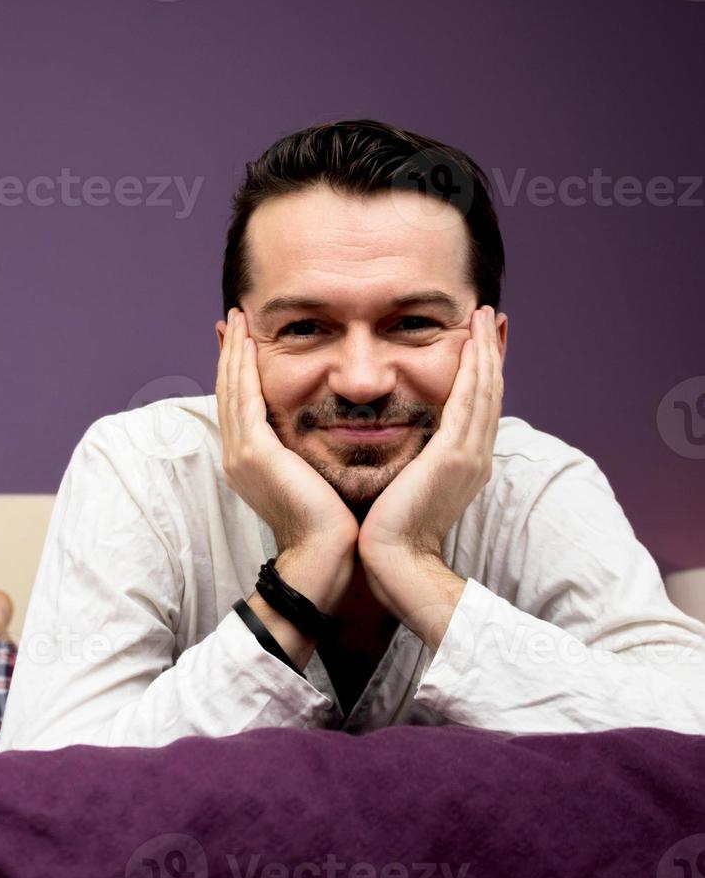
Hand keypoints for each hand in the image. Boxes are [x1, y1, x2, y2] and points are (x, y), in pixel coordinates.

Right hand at [217, 308, 359, 556]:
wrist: (323, 555)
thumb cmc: (330, 524)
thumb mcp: (313, 478)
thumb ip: (307, 453)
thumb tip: (324, 431)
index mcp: (248, 463)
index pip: (239, 406)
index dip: (237, 372)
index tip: (241, 342)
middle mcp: (237, 456)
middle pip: (227, 392)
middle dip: (229, 354)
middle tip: (231, 320)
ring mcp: (241, 454)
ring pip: (231, 390)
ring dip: (233, 352)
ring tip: (235, 320)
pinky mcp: (255, 453)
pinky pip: (244, 399)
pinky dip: (243, 369)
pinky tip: (246, 344)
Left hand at [358, 305, 503, 567]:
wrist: (393, 560)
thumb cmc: (387, 530)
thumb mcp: (403, 486)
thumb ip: (408, 461)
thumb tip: (397, 445)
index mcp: (462, 464)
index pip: (477, 407)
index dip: (481, 371)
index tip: (479, 340)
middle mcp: (473, 456)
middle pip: (490, 392)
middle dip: (491, 352)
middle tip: (488, 316)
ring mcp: (469, 455)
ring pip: (486, 390)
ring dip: (486, 350)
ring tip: (483, 316)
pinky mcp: (454, 456)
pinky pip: (470, 401)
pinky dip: (475, 370)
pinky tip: (473, 344)